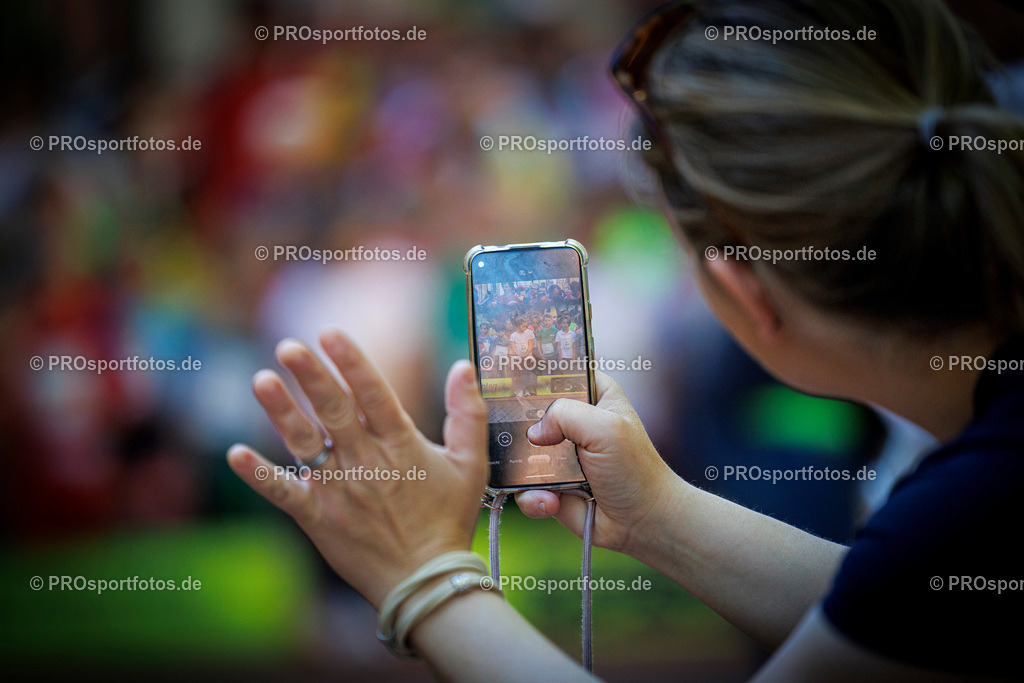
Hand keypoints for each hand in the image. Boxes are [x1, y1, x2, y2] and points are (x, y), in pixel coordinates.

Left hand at [227, 329, 487, 609]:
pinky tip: (235, 454)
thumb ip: (467, 413)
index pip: (374, 394)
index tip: (331, 333)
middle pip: (334, 411)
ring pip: (305, 444)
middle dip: (311, 377)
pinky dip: (259, 476)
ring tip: (260, 380)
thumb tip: (462, 366)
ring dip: (281, 413)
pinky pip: (283, 493)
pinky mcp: (318, 516)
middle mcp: (366, 462)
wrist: (426, 582)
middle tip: (288, 346)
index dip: (352, 362)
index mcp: (402, 445)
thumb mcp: (471, 465)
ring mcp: (339, 489)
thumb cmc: (449, 519)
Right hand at [516, 372, 679, 555]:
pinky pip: (524, 487)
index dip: (533, 374)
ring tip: (543, 482)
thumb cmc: (635, 470)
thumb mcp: (605, 428)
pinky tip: (551, 502)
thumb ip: (566, 414)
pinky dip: (533, 497)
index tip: (509, 376)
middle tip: (511, 434)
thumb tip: (533, 432)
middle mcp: (572, 422)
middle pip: (528, 412)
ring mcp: (558, 455)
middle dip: (518, 425)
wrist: (642, 523)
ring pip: (520, 452)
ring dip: (524, 469)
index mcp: (592, 395)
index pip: (557, 372)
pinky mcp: (549, 485)